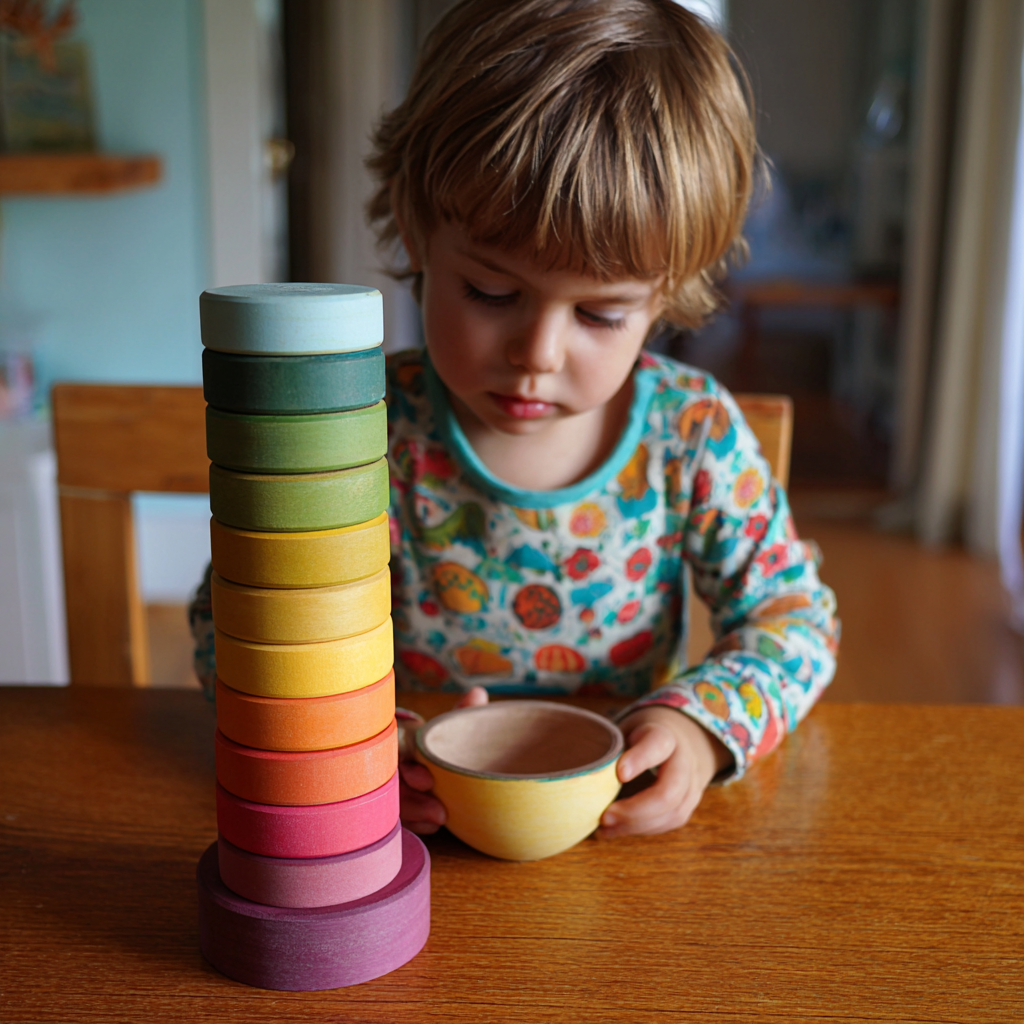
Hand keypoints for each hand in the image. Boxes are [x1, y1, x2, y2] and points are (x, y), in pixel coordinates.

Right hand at [397, 686, 488, 834]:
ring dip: (415, 814)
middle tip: (439, 812)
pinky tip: (432, 826)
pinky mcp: (389, 805)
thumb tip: (478, 693)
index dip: (409, 767)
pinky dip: (415, 823)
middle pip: (390, 783)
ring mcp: (385, 785)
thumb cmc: (431, 742)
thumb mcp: (443, 728)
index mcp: (398, 738)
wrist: (416, 760)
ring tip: (440, 820)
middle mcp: (387, 761)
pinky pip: (396, 817)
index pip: (395, 750)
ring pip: (391, 802)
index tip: (428, 780)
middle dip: (413, 800)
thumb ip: (458, 715)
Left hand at [598, 706, 731, 837]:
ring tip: (606, 827)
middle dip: (636, 810)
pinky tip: (618, 829)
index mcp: (665, 733)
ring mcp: (692, 784)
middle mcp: (685, 759)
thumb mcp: (626, 730)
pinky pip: (671, 822)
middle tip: (605, 816)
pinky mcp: (688, 804)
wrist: (679, 738)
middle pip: (670, 791)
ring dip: (637, 825)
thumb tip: (580, 775)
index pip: (659, 744)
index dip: (640, 759)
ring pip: (673, 813)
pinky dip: (643, 829)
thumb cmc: (641, 736)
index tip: (619, 774)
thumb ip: (610, 748)